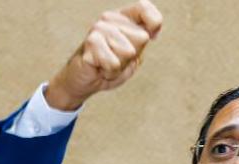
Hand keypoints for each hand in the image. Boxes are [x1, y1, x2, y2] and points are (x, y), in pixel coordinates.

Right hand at [45, 0, 162, 110]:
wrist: (85, 81)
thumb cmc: (110, 66)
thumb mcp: (134, 55)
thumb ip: (142, 41)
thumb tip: (146, 34)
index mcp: (123, 17)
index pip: (144, 8)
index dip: (153, 23)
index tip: (151, 37)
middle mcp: (110, 18)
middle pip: (142, 37)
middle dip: (133, 57)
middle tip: (117, 59)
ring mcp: (99, 28)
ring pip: (129, 51)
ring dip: (120, 66)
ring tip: (108, 64)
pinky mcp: (91, 42)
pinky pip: (114, 63)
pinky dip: (110, 72)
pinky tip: (100, 68)